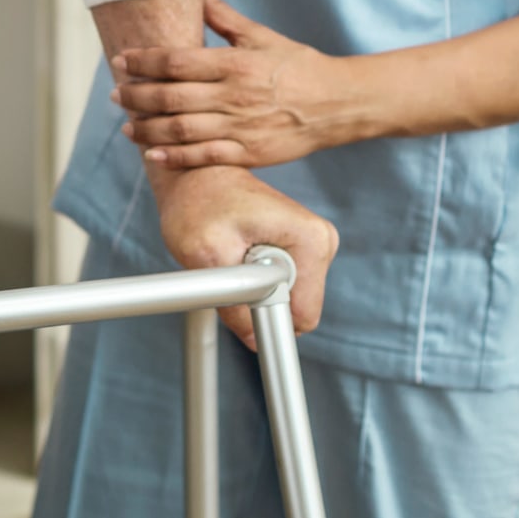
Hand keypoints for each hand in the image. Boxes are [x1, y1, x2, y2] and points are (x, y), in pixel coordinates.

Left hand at [112, 0, 347, 167]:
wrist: (336, 104)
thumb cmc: (297, 65)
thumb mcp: (262, 36)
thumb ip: (225, 19)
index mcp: (235, 63)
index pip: (177, 61)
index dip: (143, 61)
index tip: (120, 60)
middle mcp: (234, 95)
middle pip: (172, 97)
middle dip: (137, 96)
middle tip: (114, 94)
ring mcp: (241, 128)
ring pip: (181, 130)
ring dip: (147, 129)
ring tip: (126, 126)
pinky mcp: (249, 154)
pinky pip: (204, 158)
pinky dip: (174, 158)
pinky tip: (152, 154)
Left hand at [153, 164, 338, 347]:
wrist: (197, 176)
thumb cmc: (199, 202)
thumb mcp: (207, 254)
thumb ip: (234, 301)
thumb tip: (255, 341)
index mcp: (310, 238)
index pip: (303, 316)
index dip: (265, 317)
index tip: (238, 290)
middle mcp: (320, 240)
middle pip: (297, 310)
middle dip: (260, 301)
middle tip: (230, 268)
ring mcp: (312, 245)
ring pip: (288, 301)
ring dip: (256, 291)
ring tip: (233, 256)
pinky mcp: (299, 250)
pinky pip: (283, 288)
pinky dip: (257, 281)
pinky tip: (239, 253)